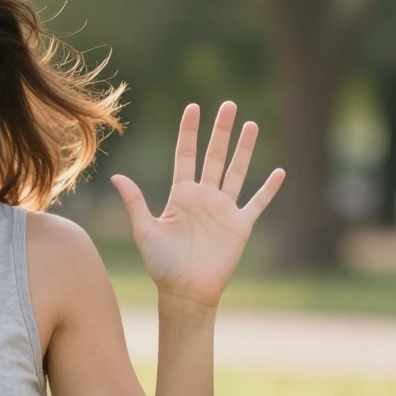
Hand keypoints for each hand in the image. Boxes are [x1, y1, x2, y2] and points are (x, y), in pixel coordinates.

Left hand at [110, 101, 284, 307]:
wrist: (184, 291)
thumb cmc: (161, 264)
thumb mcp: (145, 230)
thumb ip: (135, 201)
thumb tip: (116, 176)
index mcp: (180, 194)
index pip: (185, 155)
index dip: (189, 132)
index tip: (193, 108)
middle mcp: (204, 196)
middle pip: (214, 156)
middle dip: (221, 131)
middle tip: (228, 104)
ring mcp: (224, 209)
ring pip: (237, 171)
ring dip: (245, 149)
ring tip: (251, 124)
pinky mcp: (240, 225)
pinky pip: (257, 202)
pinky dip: (268, 188)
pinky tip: (279, 172)